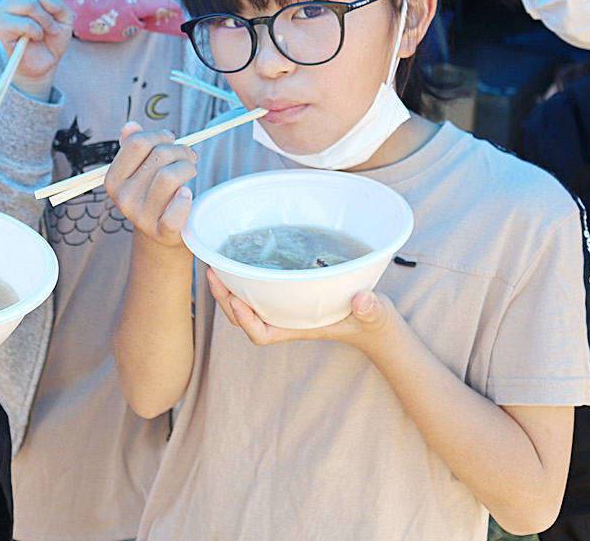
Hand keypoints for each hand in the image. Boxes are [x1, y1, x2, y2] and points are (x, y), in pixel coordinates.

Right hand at [0, 0, 73, 97]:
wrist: (43, 65)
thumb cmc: (53, 39)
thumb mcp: (66, 18)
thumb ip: (58, 3)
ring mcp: (6, 9)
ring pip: (31, 4)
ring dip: (46, 21)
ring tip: (45, 33)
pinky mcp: (1, 25)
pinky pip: (27, 23)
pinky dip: (37, 32)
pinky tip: (33, 40)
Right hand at [104, 121, 197, 246]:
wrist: (160, 233)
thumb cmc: (152, 194)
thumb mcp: (138, 170)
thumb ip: (132, 147)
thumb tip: (130, 126)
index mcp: (114, 179)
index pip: (137, 142)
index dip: (159, 135)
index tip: (171, 139)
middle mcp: (124, 198)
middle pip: (158, 156)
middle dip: (180, 150)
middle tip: (188, 155)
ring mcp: (141, 216)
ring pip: (169, 177)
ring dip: (187, 167)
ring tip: (190, 170)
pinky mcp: (161, 231)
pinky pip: (176, 210)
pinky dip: (185, 200)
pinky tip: (186, 194)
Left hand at [206, 267, 396, 348]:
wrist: (377, 326)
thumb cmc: (374, 325)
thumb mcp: (376, 318)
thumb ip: (372, 311)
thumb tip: (362, 300)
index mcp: (300, 328)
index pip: (262, 334)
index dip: (245, 320)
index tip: (237, 299)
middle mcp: (287, 318)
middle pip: (245, 316)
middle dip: (226, 298)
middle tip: (212, 271)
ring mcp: (287, 306)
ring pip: (248, 301)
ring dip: (230, 286)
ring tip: (216, 263)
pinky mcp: (291, 292)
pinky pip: (261, 287)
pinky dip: (247, 276)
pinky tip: (242, 256)